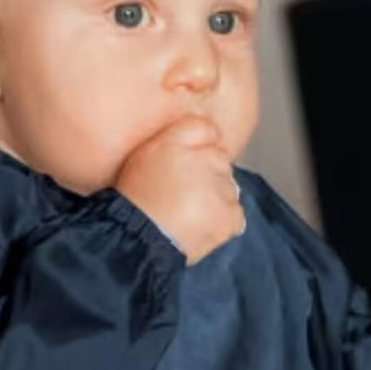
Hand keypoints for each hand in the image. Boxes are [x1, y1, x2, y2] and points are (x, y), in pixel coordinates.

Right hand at [115, 116, 243, 264]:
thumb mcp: (143, 157)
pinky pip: (235, 213)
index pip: (206, 130)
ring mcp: (221, 187)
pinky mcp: (230, 214)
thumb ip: (174, 138)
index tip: (186, 166)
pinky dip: (223, 222)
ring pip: (228, 187)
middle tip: (183, 195)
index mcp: (181, 141)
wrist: (138, 239)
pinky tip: (201, 227)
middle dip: (207, 174)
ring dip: (215, 198)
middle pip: (219, 159)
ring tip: (188, 214)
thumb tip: (203, 134)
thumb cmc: (136, 201)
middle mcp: (205, 158)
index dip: (199, 148)